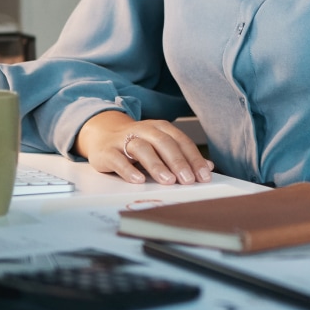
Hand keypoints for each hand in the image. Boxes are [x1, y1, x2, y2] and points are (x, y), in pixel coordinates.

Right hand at [75, 111, 213, 184]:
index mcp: (159, 128)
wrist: (102, 134)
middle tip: (188, 180)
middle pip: (163, 143)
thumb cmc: (137, 143)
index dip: (194, 158)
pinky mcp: (107, 151)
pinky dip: (128, 170)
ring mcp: (123, 139)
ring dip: (156, 165)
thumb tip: (208, 168)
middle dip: (177, 162)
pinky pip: (118, 159)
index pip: (180, 141)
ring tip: (168, 181)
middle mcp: (143, 130)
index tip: (204, 176)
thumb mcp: (160, 146)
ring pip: (142, 149)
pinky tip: (138, 180)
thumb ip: (183, 156)